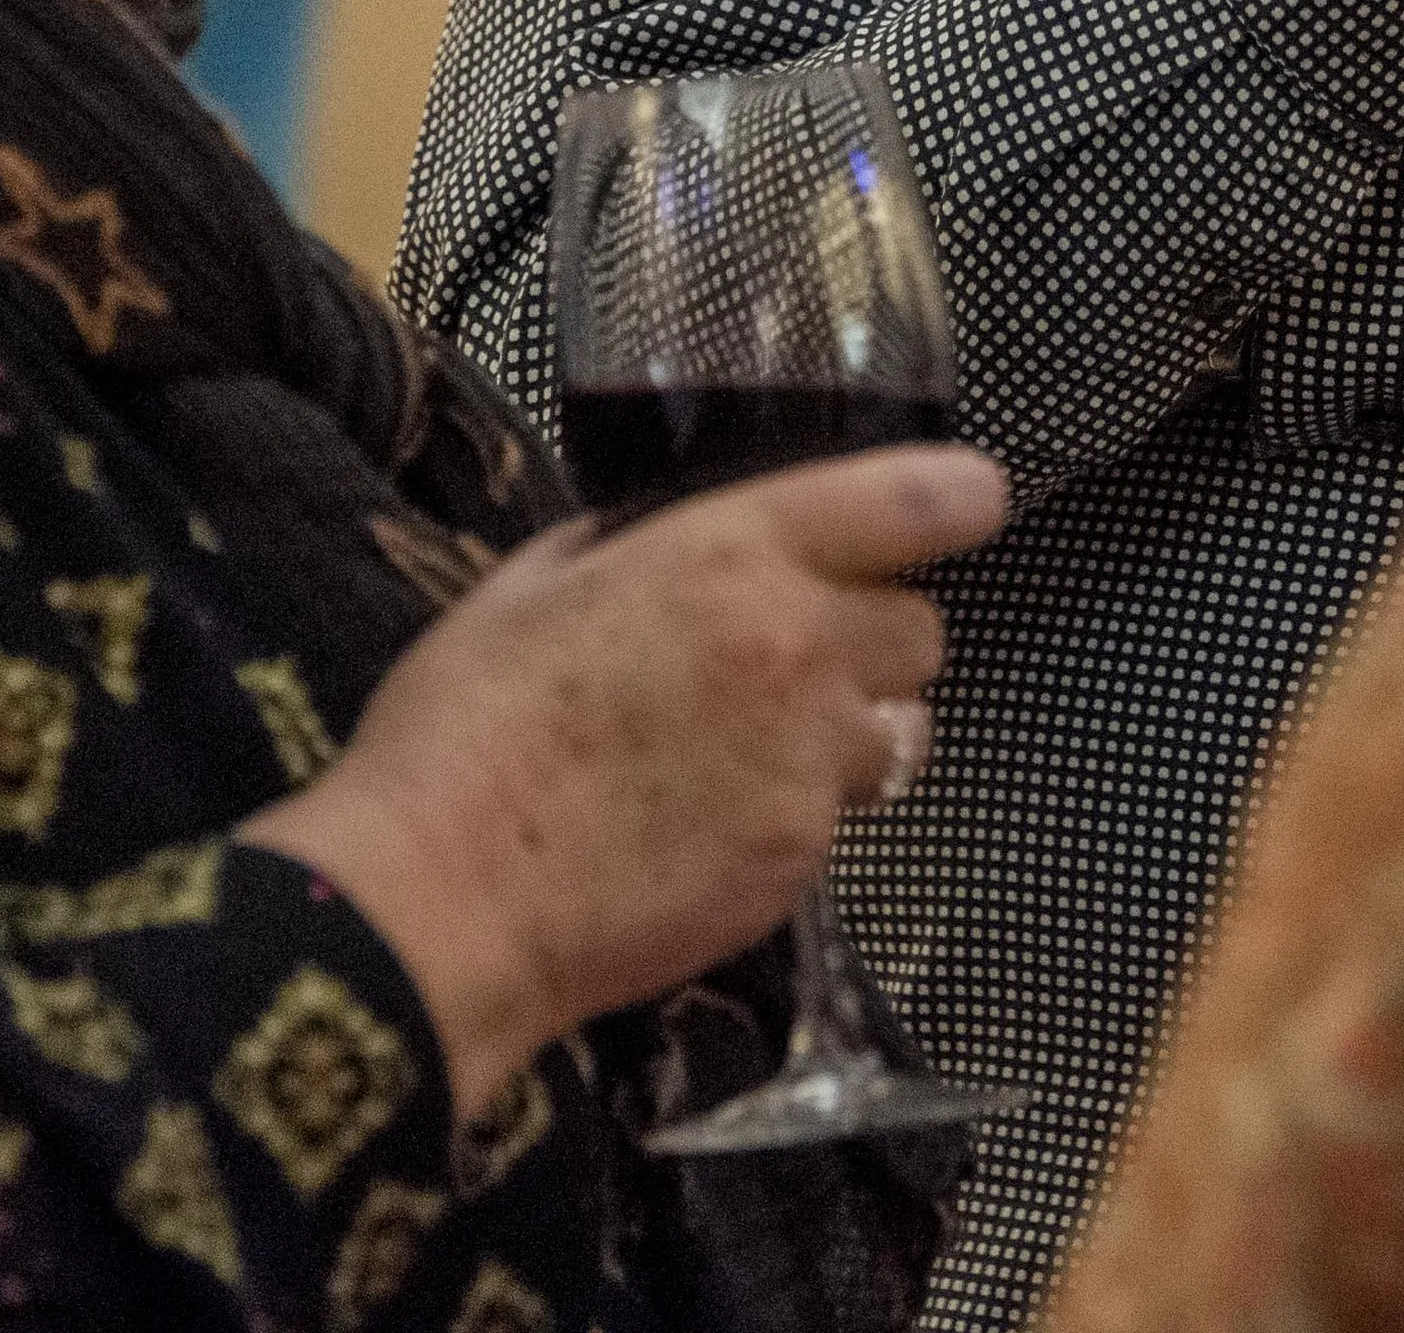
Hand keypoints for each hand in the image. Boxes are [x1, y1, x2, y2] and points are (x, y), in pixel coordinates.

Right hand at [242, 442, 1008, 1119]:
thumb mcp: (530, 582)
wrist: (442, 904)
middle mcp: (798, 653)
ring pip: (897, 734)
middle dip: (873, 635)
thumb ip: (631, 541)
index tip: (962, 503)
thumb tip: (675, 530)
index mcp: (732, 556)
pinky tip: (704, 823)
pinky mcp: (799, 865)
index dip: (956, 498)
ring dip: (848, 731)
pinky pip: (837, 820)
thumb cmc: (462, 732)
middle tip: (794, 654)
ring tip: (749, 749)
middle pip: (923, 630)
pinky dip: (795, 814)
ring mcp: (809, 769)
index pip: (917, 503)